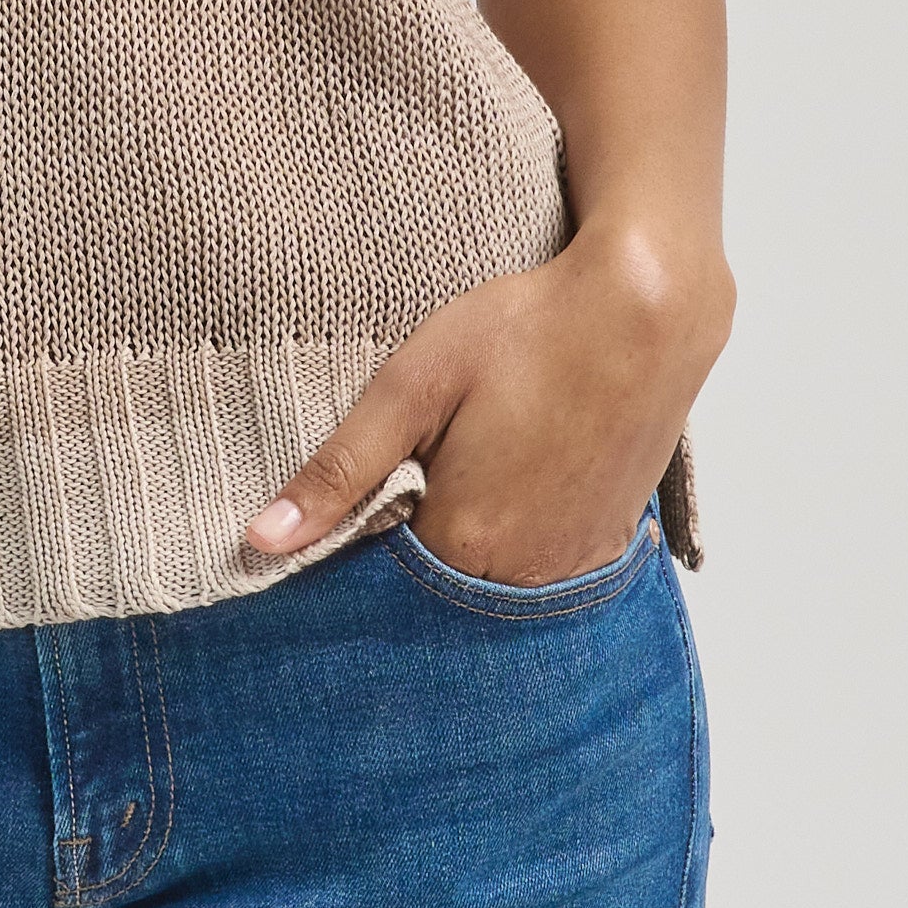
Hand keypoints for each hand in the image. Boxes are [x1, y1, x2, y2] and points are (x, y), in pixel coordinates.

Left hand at [245, 228, 732, 585]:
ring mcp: (574, 565)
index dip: (352, 552)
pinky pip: (541, 574)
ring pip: (490, 590)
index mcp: (465, 543)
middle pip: (437, 598)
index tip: (343, 514)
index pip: (377, 590)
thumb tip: (260, 541)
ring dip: (462, 555)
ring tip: (462, 478)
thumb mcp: (413, 386)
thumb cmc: (525, 332)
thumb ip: (339, 471)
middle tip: (411, 479)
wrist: (647, 309)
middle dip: (407, 559)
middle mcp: (523, 575)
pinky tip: (507, 489)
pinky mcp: (608, 544)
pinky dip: (512, 549)